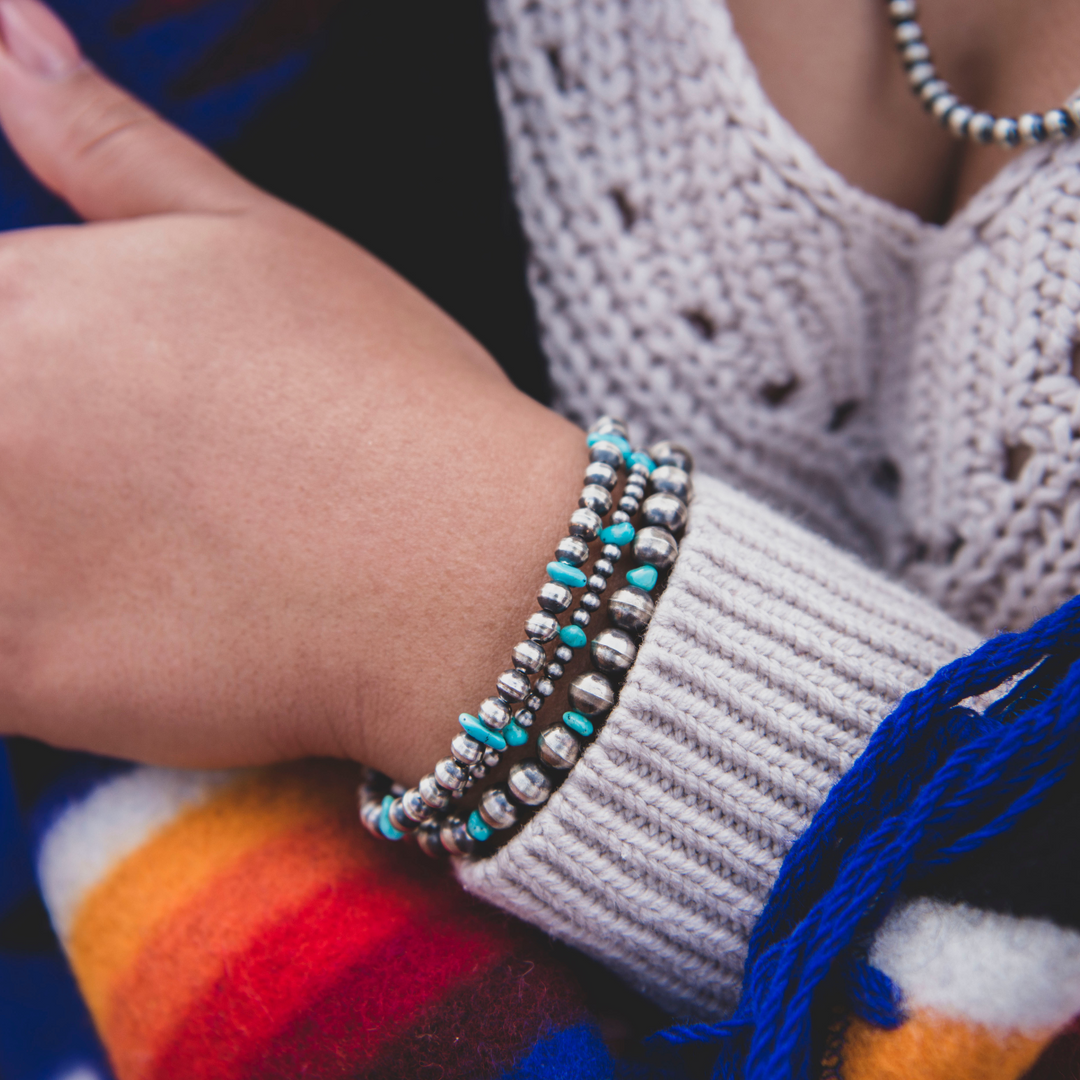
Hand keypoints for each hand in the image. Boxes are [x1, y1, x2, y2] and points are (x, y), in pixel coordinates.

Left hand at [0, 0, 586, 780]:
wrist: (466, 574)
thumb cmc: (389, 400)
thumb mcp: (260, 242)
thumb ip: (107, 147)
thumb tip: (10, 35)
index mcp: (24, 299)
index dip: (35, 363)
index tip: (98, 413)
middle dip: (37, 454)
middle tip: (140, 491)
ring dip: (31, 542)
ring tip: (144, 554)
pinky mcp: (25, 676)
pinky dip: (36, 642)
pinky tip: (131, 623)